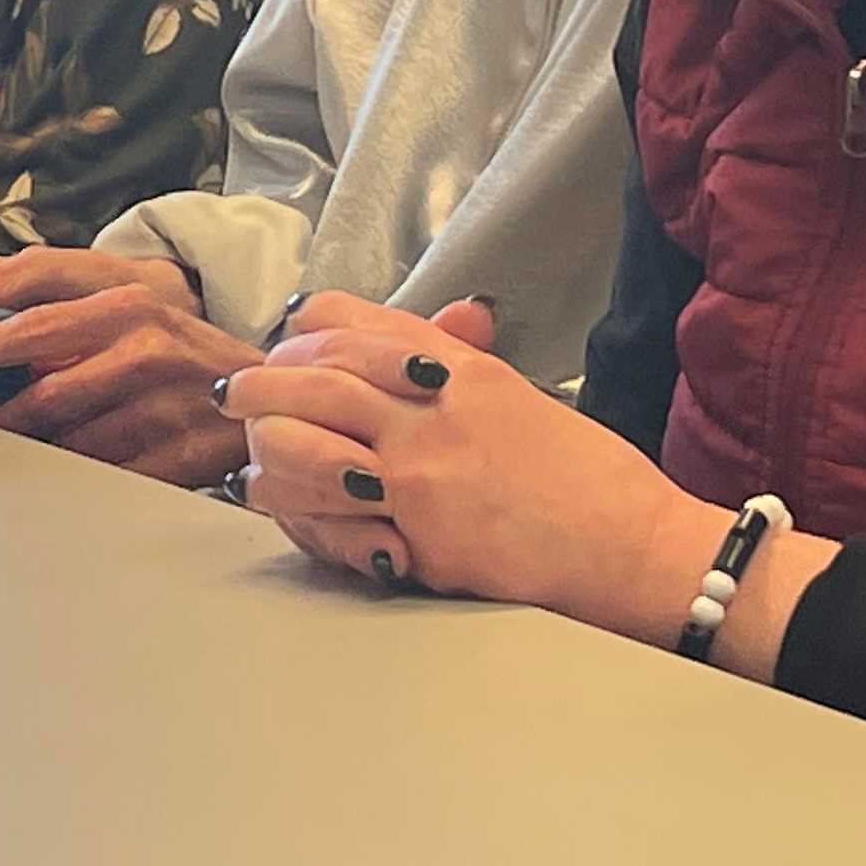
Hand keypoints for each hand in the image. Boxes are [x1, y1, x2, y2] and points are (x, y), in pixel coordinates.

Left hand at [0, 248, 256, 484]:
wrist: (263, 391)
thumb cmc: (167, 345)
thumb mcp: (112, 296)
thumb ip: (32, 284)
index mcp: (126, 297)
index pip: (42, 304)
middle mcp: (148, 340)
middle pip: (49, 375)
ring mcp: (167, 399)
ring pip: (71, 436)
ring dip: (34, 443)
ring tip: (11, 440)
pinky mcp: (182, 452)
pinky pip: (107, 473)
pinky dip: (77, 474)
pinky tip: (65, 467)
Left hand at [221, 293, 733, 628]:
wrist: (631, 542)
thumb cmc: (583, 473)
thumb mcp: (513, 394)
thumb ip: (455, 363)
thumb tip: (427, 326)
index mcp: (455, 365)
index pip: (353, 323)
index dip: (304, 331)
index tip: (284, 343)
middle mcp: (429, 405)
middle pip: (313, 376)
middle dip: (262, 384)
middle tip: (234, 394)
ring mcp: (419, 469)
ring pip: (306, 442)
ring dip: (267, 447)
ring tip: (250, 456)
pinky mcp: (419, 532)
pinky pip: (330, 515)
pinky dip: (295, 509)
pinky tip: (279, 506)